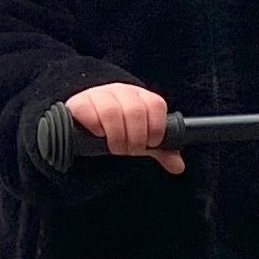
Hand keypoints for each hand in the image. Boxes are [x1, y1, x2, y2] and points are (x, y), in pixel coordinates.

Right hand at [67, 82, 181, 173]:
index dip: (156, 128)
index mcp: (141, 96)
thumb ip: (160, 150)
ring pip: (112, 112)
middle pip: (135, 111)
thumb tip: (178, 167)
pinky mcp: (80, 102)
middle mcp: (122, 91)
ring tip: (116, 147)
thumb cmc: (119, 127)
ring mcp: (100, 94)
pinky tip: (99, 135)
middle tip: (131, 150)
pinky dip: (96, 128)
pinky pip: (90, 113)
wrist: (88, 115)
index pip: (155, 105)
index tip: (151, 143)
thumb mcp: (141, 137)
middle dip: (136, 137)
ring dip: (116, 136)